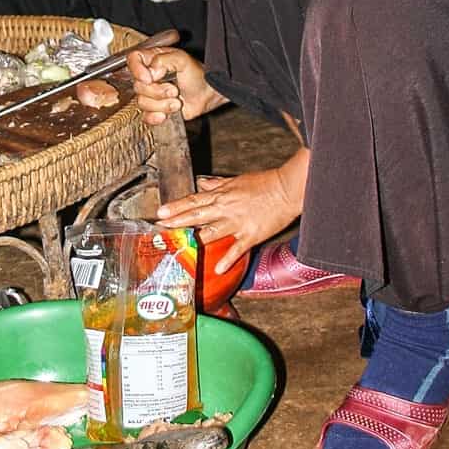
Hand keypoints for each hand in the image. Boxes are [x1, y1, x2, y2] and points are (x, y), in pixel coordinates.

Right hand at [126, 45, 226, 123]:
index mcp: (153, 60)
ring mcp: (151, 94)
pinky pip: (145, 117)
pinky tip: (166, 115)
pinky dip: (156, 117)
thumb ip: (163, 60)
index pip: (133, 59)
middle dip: (158, 92)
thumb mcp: (182, 59)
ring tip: (177, 102)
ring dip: (162, 105)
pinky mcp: (155, 109)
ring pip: (142, 103)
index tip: (149, 79)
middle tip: (174, 90)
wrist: (207, 94)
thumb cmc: (197, 75)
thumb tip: (150, 73)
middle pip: (138, 86)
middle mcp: (149, 77)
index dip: (137, 70)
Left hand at [156, 160, 308, 271]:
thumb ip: (217, 184)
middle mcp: (226, 208)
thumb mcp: (237, 180)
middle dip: (177, 221)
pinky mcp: (251, 235)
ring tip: (181, 246)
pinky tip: (218, 268)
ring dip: (196, 239)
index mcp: (222, 195)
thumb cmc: (265, 183)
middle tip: (160, 227)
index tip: (160, 212)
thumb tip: (201, 183)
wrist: (287, 189)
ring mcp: (238, 223)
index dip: (176, 207)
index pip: (193, 200)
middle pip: (196, 215)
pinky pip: (237, 248)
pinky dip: (228, 259)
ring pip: (212, 231)